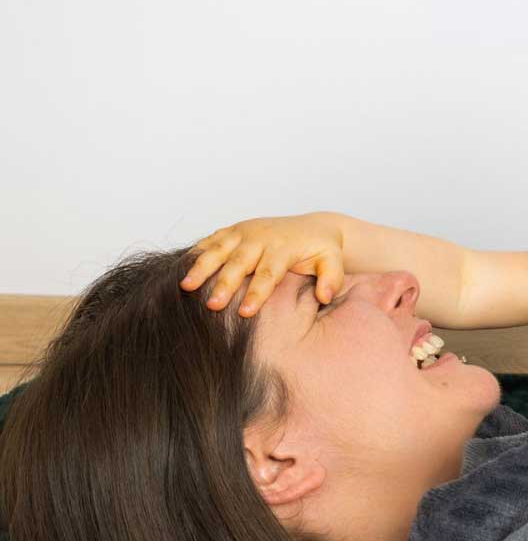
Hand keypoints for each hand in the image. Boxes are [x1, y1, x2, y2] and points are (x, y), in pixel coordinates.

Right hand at [180, 213, 345, 315]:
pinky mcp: (234, 230)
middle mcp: (260, 238)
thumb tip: (324, 296)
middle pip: (239, 263)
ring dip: (201, 267)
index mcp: (283, 248)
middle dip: (224, 284)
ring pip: (219, 250)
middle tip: (212, 306)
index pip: (268, 274)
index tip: (246, 313)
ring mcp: (245, 232)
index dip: (256, 294)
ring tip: (186, 287)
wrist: (314, 227)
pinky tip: (182, 268)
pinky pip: (212, 240)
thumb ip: (331, 279)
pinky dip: (197, 252)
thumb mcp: (333, 262)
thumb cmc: (322, 250)